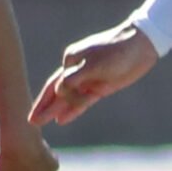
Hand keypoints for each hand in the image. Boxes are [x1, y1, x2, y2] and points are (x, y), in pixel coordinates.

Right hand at [29, 24, 159, 126]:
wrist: (141, 47)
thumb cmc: (117, 52)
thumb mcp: (95, 64)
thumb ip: (76, 77)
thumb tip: (59, 89)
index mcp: (71, 59)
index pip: (58, 83)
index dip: (55, 99)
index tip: (59, 108)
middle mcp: (76, 69)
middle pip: (55, 91)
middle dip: (43, 106)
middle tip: (30, 121)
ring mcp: (87, 79)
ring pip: (67, 98)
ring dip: (54, 110)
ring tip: (39, 123)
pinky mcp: (99, 87)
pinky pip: (82, 102)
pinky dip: (72, 111)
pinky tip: (61, 120)